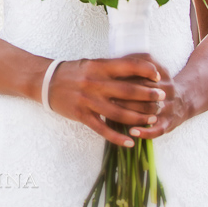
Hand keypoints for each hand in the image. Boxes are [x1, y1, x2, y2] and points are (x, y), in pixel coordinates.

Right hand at [46, 57, 166, 146]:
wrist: (45, 81)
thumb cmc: (72, 71)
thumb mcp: (91, 64)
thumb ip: (111, 68)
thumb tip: (136, 69)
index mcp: (98, 67)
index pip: (127, 65)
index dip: (145, 70)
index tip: (157, 75)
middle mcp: (94, 83)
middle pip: (128, 91)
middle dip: (148, 95)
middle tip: (162, 97)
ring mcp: (88, 100)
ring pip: (119, 113)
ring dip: (138, 118)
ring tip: (152, 119)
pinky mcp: (81, 115)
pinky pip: (102, 129)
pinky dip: (117, 137)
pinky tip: (130, 142)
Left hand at [111, 55, 188, 140]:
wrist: (184, 99)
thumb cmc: (158, 82)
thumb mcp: (154, 66)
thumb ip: (136, 62)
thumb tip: (112, 61)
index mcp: (161, 73)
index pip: (143, 72)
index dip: (126, 75)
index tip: (109, 79)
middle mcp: (166, 89)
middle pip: (146, 90)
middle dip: (126, 94)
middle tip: (107, 96)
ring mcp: (168, 107)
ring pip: (150, 110)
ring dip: (132, 112)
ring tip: (114, 113)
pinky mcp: (169, 123)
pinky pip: (158, 129)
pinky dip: (145, 131)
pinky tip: (132, 131)